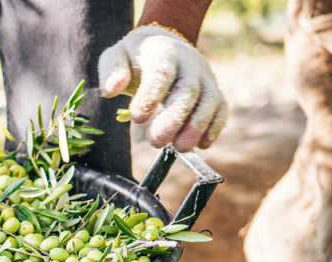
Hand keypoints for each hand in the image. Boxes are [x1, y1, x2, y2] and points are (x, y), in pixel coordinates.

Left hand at [98, 25, 226, 150]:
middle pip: (188, 89)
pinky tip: (202, 144)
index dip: (151, 95)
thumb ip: (112, 71)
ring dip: (197, 126)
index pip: (161, 72)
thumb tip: (110, 90)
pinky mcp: (213, 89)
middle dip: (174, 118)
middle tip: (156, 142)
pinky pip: (221, 107)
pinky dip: (214, 127)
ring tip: (180, 148)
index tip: (137, 118)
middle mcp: (189, 62)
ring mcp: (204, 76)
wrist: (162, 44)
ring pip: (210, 99)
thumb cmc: (135, 57)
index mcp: (163, 51)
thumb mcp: (116, 57)